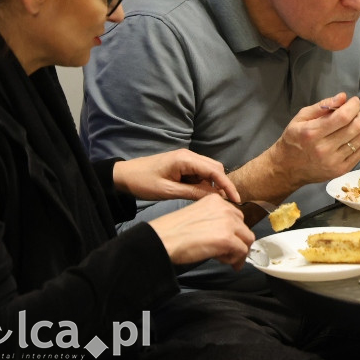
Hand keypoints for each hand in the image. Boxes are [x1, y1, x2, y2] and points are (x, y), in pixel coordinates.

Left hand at [112, 149, 239, 202]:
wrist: (123, 176)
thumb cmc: (143, 182)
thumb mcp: (168, 191)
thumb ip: (193, 193)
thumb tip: (216, 199)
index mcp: (186, 159)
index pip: (215, 171)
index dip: (227, 185)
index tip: (236, 199)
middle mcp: (189, 156)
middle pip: (215, 168)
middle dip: (221, 185)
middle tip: (224, 203)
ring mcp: (186, 159)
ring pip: (208, 171)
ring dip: (211, 185)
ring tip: (210, 202)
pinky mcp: (182, 165)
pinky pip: (199, 173)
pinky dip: (202, 184)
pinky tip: (198, 195)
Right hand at [148, 195, 253, 269]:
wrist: (162, 239)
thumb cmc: (173, 231)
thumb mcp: (198, 216)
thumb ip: (214, 220)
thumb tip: (226, 236)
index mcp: (216, 200)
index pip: (236, 217)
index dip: (233, 232)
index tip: (227, 242)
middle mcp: (225, 208)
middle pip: (244, 228)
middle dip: (238, 242)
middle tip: (227, 254)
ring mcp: (228, 223)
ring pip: (247, 239)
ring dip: (238, 252)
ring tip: (224, 259)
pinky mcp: (227, 238)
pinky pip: (241, 251)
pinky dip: (235, 260)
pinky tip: (221, 261)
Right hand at [230, 92, 359, 201]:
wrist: (287, 168)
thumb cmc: (294, 139)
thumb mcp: (301, 117)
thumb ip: (323, 106)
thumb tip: (344, 97)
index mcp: (312, 133)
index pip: (343, 117)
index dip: (353, 106)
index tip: (354, 101)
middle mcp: (324, 149)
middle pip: (354, 127)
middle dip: (359, 115)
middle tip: (354, 112)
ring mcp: (333, 162)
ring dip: (359, 128)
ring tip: (350, 126)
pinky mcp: (340, 171)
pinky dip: (359, 142)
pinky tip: (349, 139)